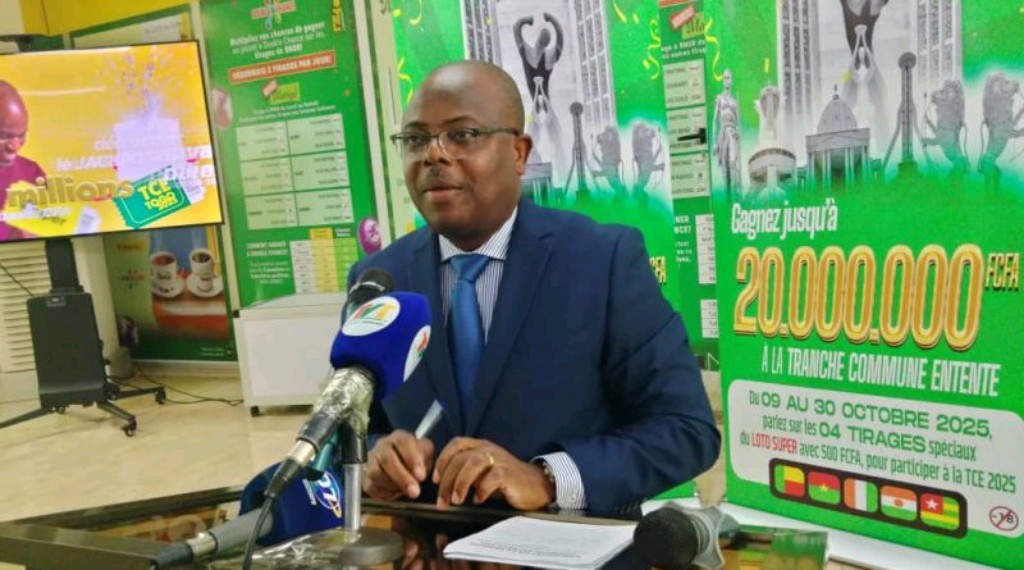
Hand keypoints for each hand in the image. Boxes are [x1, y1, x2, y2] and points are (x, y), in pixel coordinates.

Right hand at [364, 430, 434, 500]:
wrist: (397, 466)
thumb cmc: (412, 459)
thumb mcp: (424, 453)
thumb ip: (426, 456)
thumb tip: (421, 469)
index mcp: (398, 438)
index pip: (403, 443)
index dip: (412, 460)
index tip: (421, 476)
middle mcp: (382, 447)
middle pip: (387, 459)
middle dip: (402, 477)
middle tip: (415, 492)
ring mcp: (371, 462)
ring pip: (377, 473)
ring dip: (394, 486)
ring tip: (407, 492)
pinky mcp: (366, 478)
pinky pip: (372, 486)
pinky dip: (385, 493)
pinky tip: (396, 493)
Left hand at [432, 437, 554, 510]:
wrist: (536, 485)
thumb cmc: (506, 481)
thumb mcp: (483, 473)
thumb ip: (466, 473)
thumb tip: (442, 485)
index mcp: (480, 446)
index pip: (456, 444)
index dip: (443, 459)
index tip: (434, 479)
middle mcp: (488, 449)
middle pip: (460, 458)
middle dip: (447, 480)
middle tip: (442, 501)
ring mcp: (500, 460)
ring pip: (474, 462)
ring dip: (461, 482)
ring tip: (456, 501)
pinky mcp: (509, 473)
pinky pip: (492, 477)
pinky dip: (482, 489)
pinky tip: (478, 500)